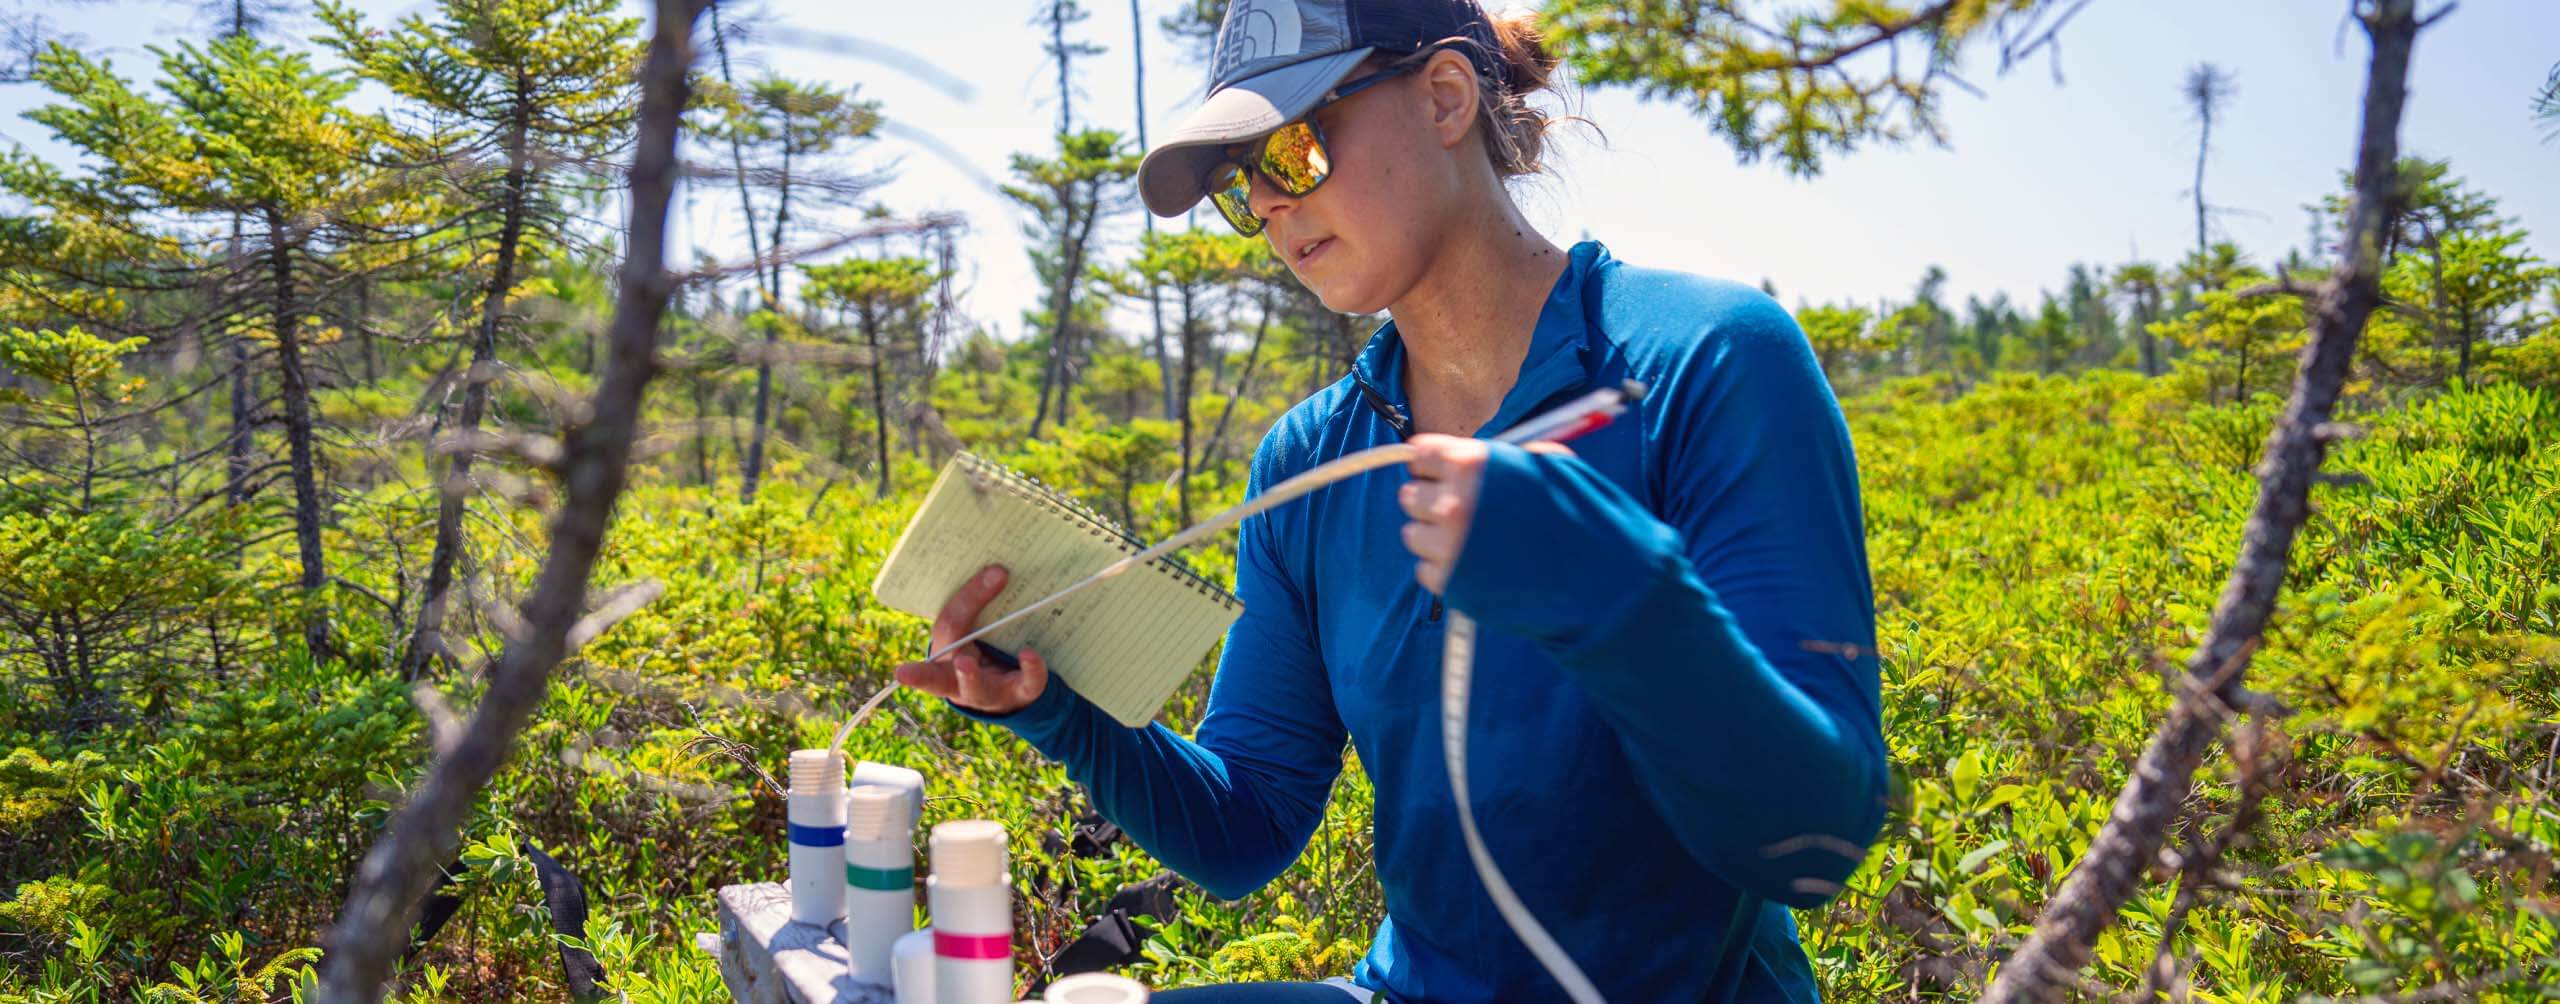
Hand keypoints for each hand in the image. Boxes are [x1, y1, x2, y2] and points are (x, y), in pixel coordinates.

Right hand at [891, 564, 1049, 715]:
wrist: (1014, 683)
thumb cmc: (986, 646)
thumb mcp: (973, 627)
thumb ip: (975, 605)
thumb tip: (996, 569)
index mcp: (945, 659)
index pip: (938, 642)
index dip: (920, 661)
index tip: (901, 672)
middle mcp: (960, 681)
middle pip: (941, 679)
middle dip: (926, 676)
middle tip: (920, 669)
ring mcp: (989, 691)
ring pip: (977, 688)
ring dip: (970, 676)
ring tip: (965, 663)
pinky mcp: (1020, 693)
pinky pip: (1026, 682)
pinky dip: (1030, 669)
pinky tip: (1029, 654)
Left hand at [1399, 434, 1571, 593]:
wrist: (1599, 580)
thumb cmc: (1581, 517)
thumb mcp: (1549, 466)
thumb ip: (1503, 457)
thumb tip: (1471, 459)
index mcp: (1474, 465)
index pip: (1420, 454)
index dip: (1432, 464)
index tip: (1441, 474)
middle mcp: (1453, 503)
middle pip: (1410, 495)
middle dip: (1432, 499)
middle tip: (1460, 509)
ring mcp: (1448, 547)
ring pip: (1413, 534)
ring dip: (1436, 536)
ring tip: (1473, 541)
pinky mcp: (1450, 584)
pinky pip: (1425, 570)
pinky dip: (1446, 568)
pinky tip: (1478, 565)